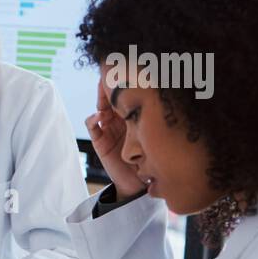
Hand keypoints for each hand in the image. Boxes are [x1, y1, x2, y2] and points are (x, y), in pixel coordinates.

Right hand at [85, 74, 143, 198]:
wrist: (140, 182)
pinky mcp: (100, 140)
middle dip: (111, 89)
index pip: (126, 96)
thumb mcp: (155, 134)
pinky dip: (93, 118)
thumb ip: (155, 119)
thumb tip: (165, 96)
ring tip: (106, 100)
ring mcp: (109, 129)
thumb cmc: (151, 159)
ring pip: (101, 108)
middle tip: (113, 81)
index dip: (125, 85)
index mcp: (134, 116)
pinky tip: (99, 116)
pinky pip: (92, 125)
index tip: (127, 75)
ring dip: (102, 102)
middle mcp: (120, 120)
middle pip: (112, 98)